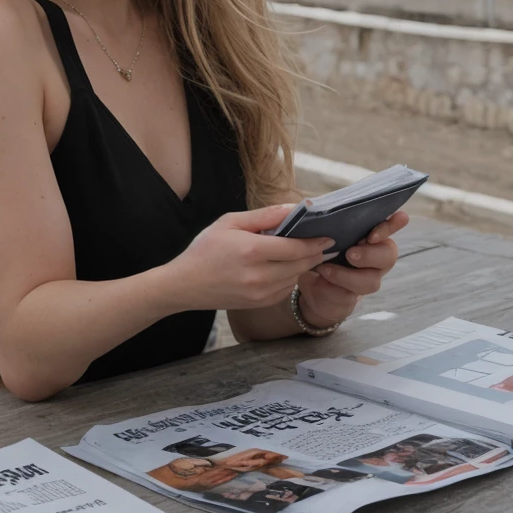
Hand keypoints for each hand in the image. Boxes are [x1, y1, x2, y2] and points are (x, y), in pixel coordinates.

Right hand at [163, 204, 333, 311]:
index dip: (315, 242)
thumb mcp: (230, 222)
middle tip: (326, 243)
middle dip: (315, 253)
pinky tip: (286, 266)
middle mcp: (259, 275)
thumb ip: (264, 215)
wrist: (184, 285)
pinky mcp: (259, 303)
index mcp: (252, 251)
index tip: (328, 235)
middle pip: (300, 264)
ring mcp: (260, 293)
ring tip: (308, 252)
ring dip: (304, 265)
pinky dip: (290, 277)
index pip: (296, 248)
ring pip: (295, 278)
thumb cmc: (205, 249)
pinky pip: (285, 289)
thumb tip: (293, 208)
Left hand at [297, 210, 408, 327]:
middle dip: (370, 255)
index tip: (379, 229)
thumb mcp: (322, 231)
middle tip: (351, 253)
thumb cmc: (321, 248)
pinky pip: (349, 296)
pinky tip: (321, 278)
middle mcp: (375, 257)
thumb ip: (327, 221)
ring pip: (370, 281)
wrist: (311, 281)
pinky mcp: (351, 298)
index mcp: (371, 235)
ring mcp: (367, 279)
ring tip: (325, 269)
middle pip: (388, 256)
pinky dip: (333, 286)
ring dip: (347, 275)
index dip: (390, 226)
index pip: (389, 226)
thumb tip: (315, 207)